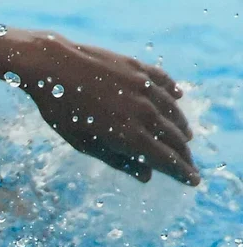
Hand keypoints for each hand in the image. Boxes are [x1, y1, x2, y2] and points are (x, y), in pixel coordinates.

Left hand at [23, 32, 197, 185]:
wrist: (52, 66)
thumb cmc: (62, 110)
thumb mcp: (83, 143)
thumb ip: (117, 159)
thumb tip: (146, 176)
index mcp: (129, 135)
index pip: (166, 159)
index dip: (182, 171)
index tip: (194, 180)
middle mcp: (143, 111)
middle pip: (174, 138)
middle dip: (184, 154)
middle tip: (189, 164)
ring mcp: (143, 87)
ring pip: (173, 111)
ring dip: (181, 127)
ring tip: (185, 137)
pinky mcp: (137, 68)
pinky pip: (163, 81)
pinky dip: (173, 92)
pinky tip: (178, 97)